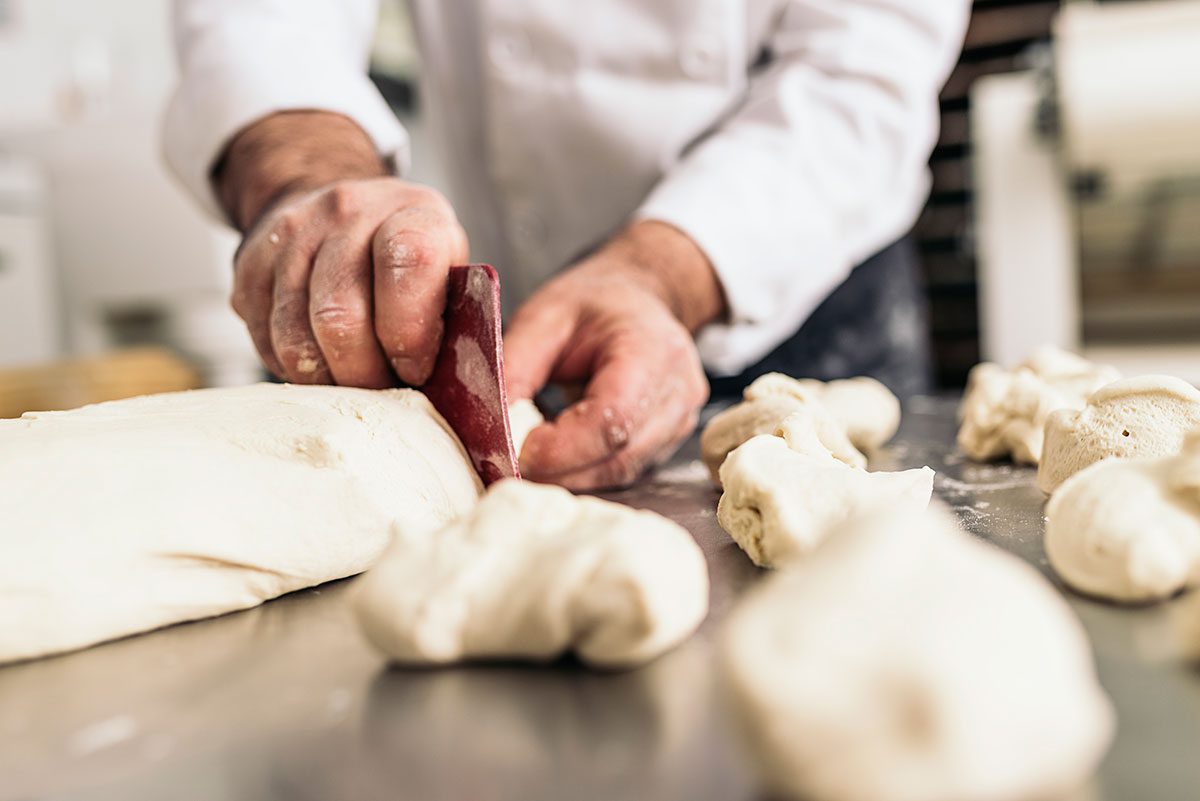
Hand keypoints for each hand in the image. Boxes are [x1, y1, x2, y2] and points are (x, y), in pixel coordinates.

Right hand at [217, 111, 467, 386]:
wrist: (339, 205)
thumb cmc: (407, 257)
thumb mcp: (449, 272)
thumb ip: (453, 322)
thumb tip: (453, 393)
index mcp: (412, 213)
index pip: (408, 263)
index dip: (410, 332)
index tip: (416, 369)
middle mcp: (347, 212)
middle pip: (340, 315)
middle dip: (364, 375)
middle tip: (382, 392)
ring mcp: (292, 234)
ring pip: (295, 336)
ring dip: (327, 379)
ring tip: (353, 385)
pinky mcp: (250, 264)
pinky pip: (264, 338)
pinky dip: (293, 367)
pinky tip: (321, 362)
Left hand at [504, 221, 725, 489]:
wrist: (637, 298)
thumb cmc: (593, 303)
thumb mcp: (542, 318)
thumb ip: (515, 370)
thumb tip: (492, 430)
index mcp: (654, 350)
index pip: (613, 418)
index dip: (561, 447)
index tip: (515, 450)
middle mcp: (679, 392)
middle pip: (619, 456)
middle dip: (558, 469)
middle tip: (509, 462)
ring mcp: (680, 420)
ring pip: (621, 472)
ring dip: (569, 475)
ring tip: (529, 457)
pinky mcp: (670, 440)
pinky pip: (624, 470)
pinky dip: (585, 470)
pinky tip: (558, 454)